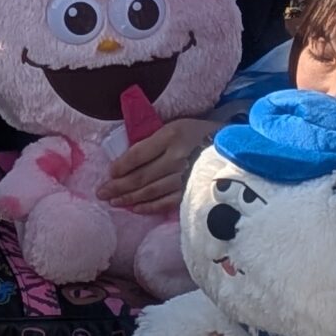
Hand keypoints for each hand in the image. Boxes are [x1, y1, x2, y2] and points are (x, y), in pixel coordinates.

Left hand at [103, 116, 221, 212]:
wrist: (234, 149)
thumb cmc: (200, 135)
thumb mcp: (177, 127)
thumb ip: (155, 141)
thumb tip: (128, 160)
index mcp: (172, 135)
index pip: (138, 154)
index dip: (121, 166)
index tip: (109, 173)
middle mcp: (177, 157)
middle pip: (141, 176)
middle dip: (118, 186)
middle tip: (101, 193)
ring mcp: (185, 177)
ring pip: (150, 191)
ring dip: (128, 198)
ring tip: (113, 202)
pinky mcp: (192, 192)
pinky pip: (165, 203)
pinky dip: (148, 207)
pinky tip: (135, 209)